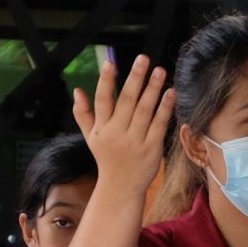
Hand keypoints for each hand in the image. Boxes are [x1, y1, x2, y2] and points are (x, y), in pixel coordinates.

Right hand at [72, 51, 174, 204]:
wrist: (121, 188)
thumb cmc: (107, 158)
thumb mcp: (91, 137)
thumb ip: (84, 114)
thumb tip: (77, 91)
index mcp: (102, 128)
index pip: (102, 100)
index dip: (106, 81)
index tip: (111, 62)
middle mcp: (117, 133)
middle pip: (127, 101)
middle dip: (135, 78)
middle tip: (143, 58)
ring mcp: (135, 140)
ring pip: (145, 110)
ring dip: (153, 89)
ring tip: (160, 70)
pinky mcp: (152, 148)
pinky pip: (159, 124)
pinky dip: (165, 108)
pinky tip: (171, 92)